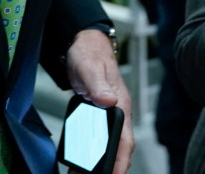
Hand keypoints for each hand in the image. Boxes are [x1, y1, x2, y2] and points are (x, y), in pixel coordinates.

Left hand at [65, 29, 134, 173]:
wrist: (85, 44)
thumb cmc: (89, 54)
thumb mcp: (89, 67)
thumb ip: (98, 84)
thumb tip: (109, 101)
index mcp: (120, 103)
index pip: (126, 138)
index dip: (122, 159)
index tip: (115, 173)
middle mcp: (118, 111)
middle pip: (119, 147)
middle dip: (111, 166)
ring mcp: (109, 114)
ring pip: (109, 144)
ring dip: (100, 162)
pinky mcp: (99, 114)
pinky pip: (99, 137)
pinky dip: (92, 152)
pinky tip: (79, 161)